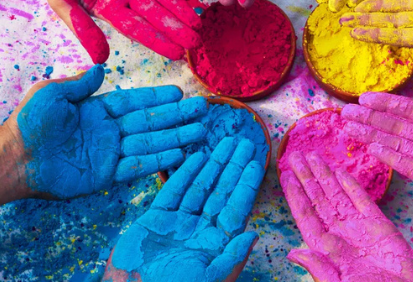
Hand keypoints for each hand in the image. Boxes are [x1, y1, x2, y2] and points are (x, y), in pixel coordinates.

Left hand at [4, 64, 208, 199]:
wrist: (15, 158)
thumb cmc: (29, 122)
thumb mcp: (53, 92)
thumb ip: (81, 83)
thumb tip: (101, 67)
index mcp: (96, 110)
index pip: (134, 102)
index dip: (157, 98)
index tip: (179, 93)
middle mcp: (108, 131)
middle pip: (149, 122)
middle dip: (176, 117)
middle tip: (201, 111)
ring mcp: (108, 153)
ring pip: (149, 143)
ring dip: (174, 138)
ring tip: (199, 132)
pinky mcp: (105, 175)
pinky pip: (136, 167)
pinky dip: (157, 162)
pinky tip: (178, 155)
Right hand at [34, 0, 200, 62]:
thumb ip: (82, 27)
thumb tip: (102, 60)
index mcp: (109, 7)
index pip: (138, 29)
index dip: (158, 41)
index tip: (178, 54)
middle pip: (156, 12)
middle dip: (176, 26)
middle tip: (197, 40)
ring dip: (181, 2)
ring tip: (199, 14)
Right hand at [103, 137, 264, 281]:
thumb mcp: (211, 277)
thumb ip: (233, 255)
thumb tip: (253, 233)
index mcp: (216, 244)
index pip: (236, 209)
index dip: (246, 186)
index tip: (255, 163)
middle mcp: (200, 230)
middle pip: (221, 193)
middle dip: (233, 168)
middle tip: (243, 143)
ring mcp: (178, 222)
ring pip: (199, 187)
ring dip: (213, 165)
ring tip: (225, 143)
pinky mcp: (156, 218)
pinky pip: (173, 191)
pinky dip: (184, 173)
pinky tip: (196, 156)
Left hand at [279, 152, 412, 281]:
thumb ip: (319, 267)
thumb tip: (292, 254)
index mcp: (327, 248)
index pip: (307, 216)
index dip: (296, 196)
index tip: (286, 177)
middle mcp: (340, 234)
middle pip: (318, 200)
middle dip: (306, 178)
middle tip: (295, 156)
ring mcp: (359, 227)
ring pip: (337, 194)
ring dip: (325, 175)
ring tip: (313, 156)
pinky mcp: (379, 224)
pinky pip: (362, 200)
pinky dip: (352, 185)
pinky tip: (340, 171)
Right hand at [342, 73, 412, 215]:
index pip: (409, 109)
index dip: (387, 104)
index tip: (365, 97)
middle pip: (395, 126)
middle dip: (370, 119)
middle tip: (345, 112)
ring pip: (396, 145)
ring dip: (372, 137)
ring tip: (350, 129)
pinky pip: (410, 167)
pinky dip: (392, 158)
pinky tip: (374, 149)